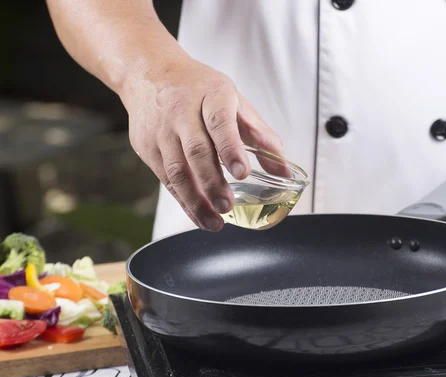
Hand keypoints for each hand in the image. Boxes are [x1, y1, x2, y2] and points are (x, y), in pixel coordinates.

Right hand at [120, 55, 284, 231]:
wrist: (149, 72)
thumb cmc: (199, 89)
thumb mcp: (234, 101)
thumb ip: (261, 134)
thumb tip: (284, 169)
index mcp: (211, 94)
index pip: (220, 122)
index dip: (231, 148)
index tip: (243, 172)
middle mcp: (181, 111)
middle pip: (196, 150)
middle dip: (212, 182)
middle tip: (228, 205)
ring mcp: (161, 130)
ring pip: (177, 170)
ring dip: (196, 200)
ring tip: (215, 222)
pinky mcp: (147, 147)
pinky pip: (166, 179)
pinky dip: (183, 201)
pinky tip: (199, 215)